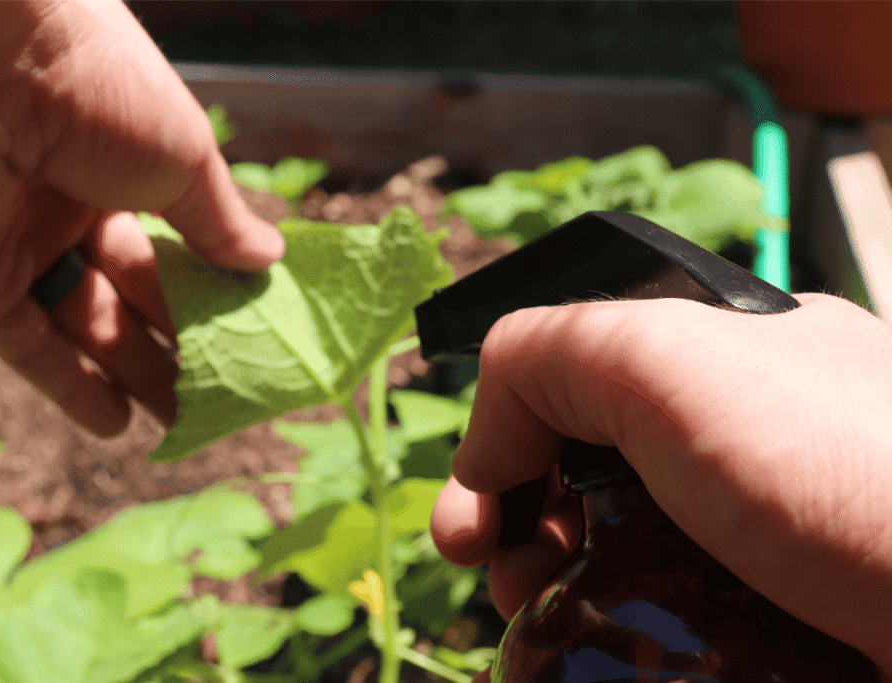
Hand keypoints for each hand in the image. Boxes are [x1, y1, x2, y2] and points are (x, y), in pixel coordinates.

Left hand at [0, 0, 283, 435]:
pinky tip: (118, 426)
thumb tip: (269, 260)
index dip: (212, 291)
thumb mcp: (183, 157)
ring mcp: (17, 244)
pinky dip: (70, 386)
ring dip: (135, 374)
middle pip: (133, 292)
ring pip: (87, 326)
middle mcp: (67, 205)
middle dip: (178, 342)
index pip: (174, 244)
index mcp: (120, 162)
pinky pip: (26, 345)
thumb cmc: (97, 88)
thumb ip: (220, 221)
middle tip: (226, 393)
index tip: (252, 335)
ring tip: (186, 422)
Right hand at [430, 293, 891, 678]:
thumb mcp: (666, 354)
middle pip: (582, 482)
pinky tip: (592, 655)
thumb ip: (546, 350)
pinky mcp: (774, 629)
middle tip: (502, 583)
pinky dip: (610, 640)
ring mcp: (758, 547)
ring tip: (537, 626)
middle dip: (515, 530)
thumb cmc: (847, 469)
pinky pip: (662, 624)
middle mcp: (739, 448)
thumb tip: (487, 445)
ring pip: (615, 562)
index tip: (468, 527)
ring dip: (550, 596)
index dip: (500, 452)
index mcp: (720, 364)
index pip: (570, 393)